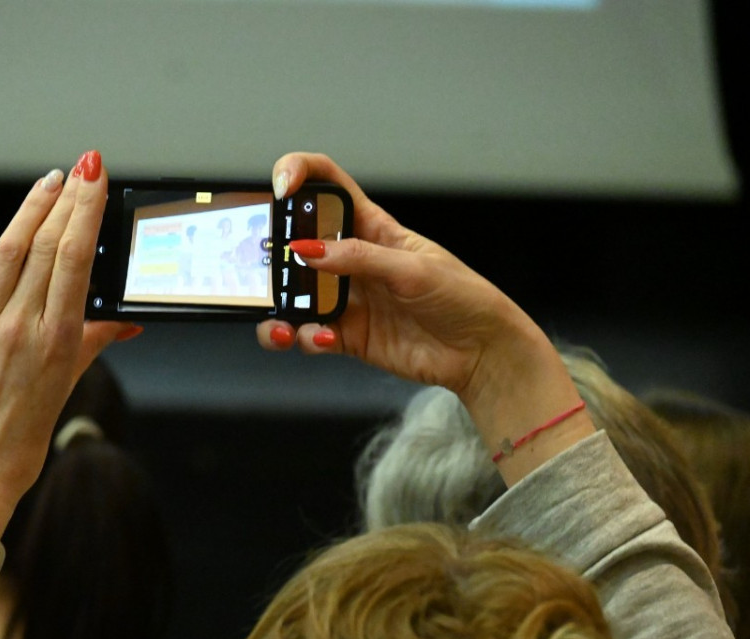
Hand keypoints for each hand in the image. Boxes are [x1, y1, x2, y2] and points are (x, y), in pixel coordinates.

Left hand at [0, 151, 130, 537]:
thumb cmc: (23, 441)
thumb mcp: (66, 388)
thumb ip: (93, 345)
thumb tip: (125, 324)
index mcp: (59, 342)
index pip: (78, 261)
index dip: (87, 211)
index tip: (95, 177)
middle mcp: (22, 328)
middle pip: (47, 247)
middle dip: (66, 201)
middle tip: (80, 169)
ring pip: (7, 251)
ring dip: (28, 209)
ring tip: (46, 182)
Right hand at [260, 152, 591, 485]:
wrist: (480, 353)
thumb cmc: (462, 298)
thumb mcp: (413, 268)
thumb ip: (360, 258)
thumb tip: (309, 251)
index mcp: (371, 227)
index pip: (326, 184)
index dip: (298, 174)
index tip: (281, 188)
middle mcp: (351, 259)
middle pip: (295, 243)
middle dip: (273, 254)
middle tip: (270, 269)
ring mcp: (346, 298)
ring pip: (293, 296)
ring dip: (279, 309)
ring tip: (284, 325)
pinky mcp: (346, 335)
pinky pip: (309, 334)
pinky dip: (304, 338)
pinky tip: (320, 339)